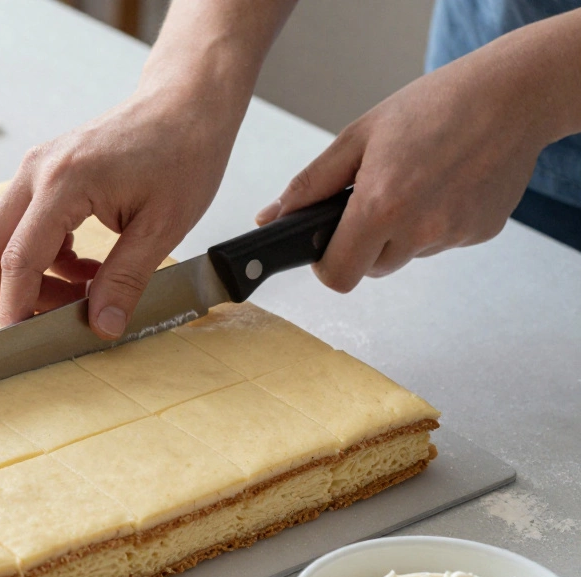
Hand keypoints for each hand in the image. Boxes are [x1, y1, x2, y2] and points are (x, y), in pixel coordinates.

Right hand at [0, 86, 239, 337]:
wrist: (185, 104)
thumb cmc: (183, 151)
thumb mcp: (163, 227)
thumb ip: (125, 279)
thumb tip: (102, 326)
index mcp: (64, 182)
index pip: (18, 259)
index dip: (16, 307)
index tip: (22, 342)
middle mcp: (37, 171)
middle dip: (9, 295)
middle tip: (51, 322)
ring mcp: (35, 170)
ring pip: (1, 239)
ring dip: (31, 278)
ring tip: (83, 294)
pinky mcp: (43, 174)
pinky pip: (22, 227)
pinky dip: (42, 258)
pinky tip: (85, 268)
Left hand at [255, 38, 556, 291]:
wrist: (510, 96)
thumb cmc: (432, 106)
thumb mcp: (358, 137)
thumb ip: (310, 184)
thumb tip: (271, 216)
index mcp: (381, 207)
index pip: (339, 276)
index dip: (327, 264)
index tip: (327, 245)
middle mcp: (420, 229)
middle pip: (372, 268)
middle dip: (363, 243)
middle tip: (375, 196)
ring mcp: (454, 234)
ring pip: (407, 255)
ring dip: (401, 232)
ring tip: (414, 182)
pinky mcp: (481, 233)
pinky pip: (442, 242)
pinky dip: (436, 222)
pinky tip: (445, 183)